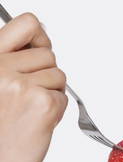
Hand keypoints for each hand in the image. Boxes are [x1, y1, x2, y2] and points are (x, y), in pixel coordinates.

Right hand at [0, 13, 67, 161]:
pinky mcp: (43, 103)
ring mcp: (22, 85)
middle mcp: (1, 68)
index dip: (39, 36)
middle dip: (45, 75)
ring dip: (51, 94)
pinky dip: (56, 111)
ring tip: (29, 112)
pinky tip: (36, 123)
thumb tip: (42, 36)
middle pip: (49, 55)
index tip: (39, 47)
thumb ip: (14, 60)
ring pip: (59, 76)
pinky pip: (63, 97)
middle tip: (28, 98)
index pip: (26, 24)